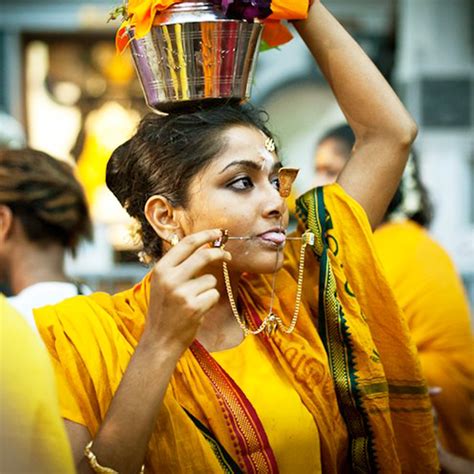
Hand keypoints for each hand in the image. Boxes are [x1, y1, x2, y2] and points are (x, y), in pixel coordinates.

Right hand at [142, 229, 230, 354]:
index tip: (219, 232)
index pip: (187, 243)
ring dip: (209, 289)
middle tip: (228, 256)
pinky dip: (210, 301)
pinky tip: (197, 311)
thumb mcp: (163, 283)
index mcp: (161, 269)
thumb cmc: (165, 309)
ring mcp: (182, 293)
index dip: (206, 234)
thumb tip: (204, 245)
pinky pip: (214, 294)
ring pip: (211, 279)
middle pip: (204, 255)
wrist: (160, 340)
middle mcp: (170, 278)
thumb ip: (179, 265)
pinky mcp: (194, 307)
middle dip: (220, 253)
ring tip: (195, 301)